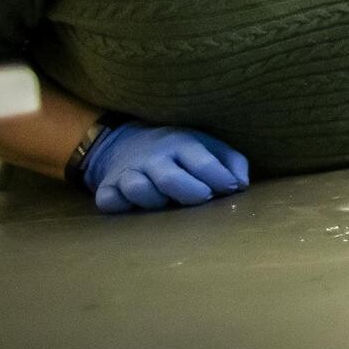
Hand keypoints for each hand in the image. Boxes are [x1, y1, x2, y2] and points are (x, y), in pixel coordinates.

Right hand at [80, 123, 249, 214]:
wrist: (126, 142)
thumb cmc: (179, 151)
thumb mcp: (208, 146)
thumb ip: (231, 162)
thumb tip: (241, 185)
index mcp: (182, 144)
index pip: (203, 162)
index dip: (219, 179)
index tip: (230, 189)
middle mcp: (153, 157)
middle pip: (170, 179)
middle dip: (191, 193)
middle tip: (203, 198)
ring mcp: (128, 172)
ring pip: (138, 189)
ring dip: (154, 201)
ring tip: (165, 201)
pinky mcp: (107, 187)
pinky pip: (109, 200)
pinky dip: (118, 205)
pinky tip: (130, 206)